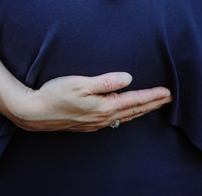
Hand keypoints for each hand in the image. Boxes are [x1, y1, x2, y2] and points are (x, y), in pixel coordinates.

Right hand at [8, 72, 172, 131]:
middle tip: (168, 99)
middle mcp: (102, 118)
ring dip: (141, 110)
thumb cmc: (55, 94)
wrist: (34, 112)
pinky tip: (126, 114)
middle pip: (134, 111)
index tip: (167, 92)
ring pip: (125, 117)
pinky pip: (114, 120)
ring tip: (153, 105)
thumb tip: (128, 78)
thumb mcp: (81, 83)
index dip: (152, 96)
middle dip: (152, 104)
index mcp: (104, 107)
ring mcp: (95, 123)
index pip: (135, 100)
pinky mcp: (87, 124)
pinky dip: (126, 115)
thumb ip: (106, 81)